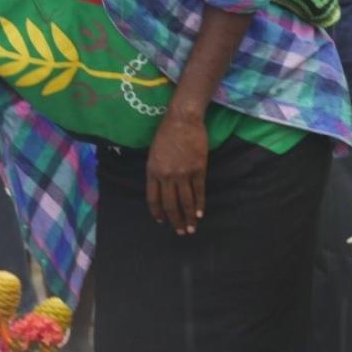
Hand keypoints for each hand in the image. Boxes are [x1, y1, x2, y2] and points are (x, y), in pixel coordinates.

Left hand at [146, 112, 207, 235]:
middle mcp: (166, 175)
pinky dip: (200, 204)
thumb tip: (161, 188)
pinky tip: (200, 213)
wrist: (182, 120)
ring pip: (185, 201)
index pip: (153, 199)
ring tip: (191, 228)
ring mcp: (183, 173)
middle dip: (175, 220)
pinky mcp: (198, 169)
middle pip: (170, 204)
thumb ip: (156, 171)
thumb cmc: (166, 133)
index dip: (157, 212)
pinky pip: (199, 191)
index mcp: (152, 171)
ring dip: (189, 217)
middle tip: (180, 231)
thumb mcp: (153, 153)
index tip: (161, 221)